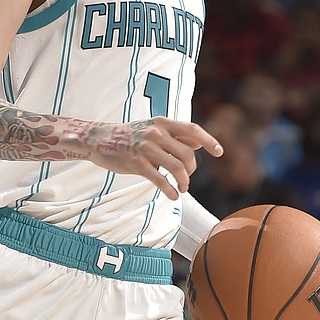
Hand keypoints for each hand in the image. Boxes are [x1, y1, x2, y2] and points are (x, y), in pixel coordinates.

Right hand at [86, 118, 221, 201]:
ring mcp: (146, 148)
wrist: (99, 139)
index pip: (193, 130)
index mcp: (163, 123)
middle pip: (188, 154)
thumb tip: (198, 142)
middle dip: (192, 170)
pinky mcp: (137, 163)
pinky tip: (173, 196)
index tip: (220, 152)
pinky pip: (160, 180)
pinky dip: (170, 190)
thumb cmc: (129, 136)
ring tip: (182, 188)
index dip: (209, 141)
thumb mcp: (153, 129)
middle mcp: (156, 133)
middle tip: (186, 178)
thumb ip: (175, 135)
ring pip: (177, 168)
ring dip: (184, 182)